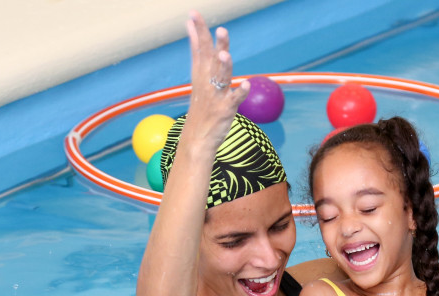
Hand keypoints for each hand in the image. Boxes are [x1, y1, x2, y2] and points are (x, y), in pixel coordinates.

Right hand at [184, 11, 248, 149]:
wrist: (196, 140)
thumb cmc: (201, 107)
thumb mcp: (198, 80)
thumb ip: (199, 55)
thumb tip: (193, 32)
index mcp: (200, 75)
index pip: (198, 49)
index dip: (197, 31)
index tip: (193, 14)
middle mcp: (207, 83)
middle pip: (210, 59)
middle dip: (213, 45)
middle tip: (219, 29)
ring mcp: (216, 96)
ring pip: (221, 78)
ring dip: (224, 66)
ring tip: (226, 54)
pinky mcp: (225, 110)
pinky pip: (234, 99)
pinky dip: (240, 91)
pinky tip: (246, 83)